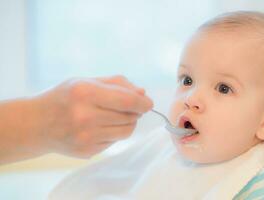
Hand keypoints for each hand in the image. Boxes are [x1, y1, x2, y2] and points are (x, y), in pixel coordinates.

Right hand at [34, 75, 152, 157]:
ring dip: (128, 122)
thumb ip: (117, 84)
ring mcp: (86, 137)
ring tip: (116, 115)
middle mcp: (85, 117)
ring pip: (126, 131)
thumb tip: (143, 93)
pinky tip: (100, 126)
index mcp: (85, 93)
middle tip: (128, 107)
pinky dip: (114, 132)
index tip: (148, 103)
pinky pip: (115, 141)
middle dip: (135, 111)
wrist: (37, 124)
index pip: (127, 101)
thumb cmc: (65, 97)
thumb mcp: (86, 81)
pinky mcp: (87, 151)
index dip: (143, 103)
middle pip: (130, 117)